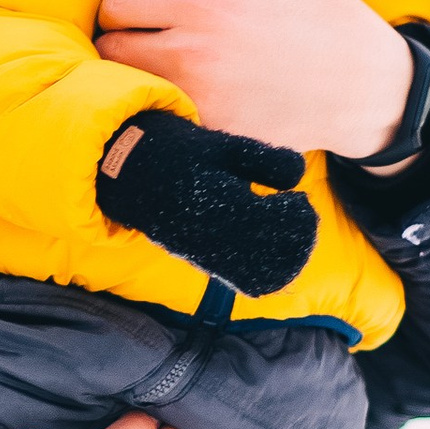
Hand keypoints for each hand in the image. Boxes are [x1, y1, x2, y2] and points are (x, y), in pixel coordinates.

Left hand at [96, 0, 414, 159]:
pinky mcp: (211, 131)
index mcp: (203, 6)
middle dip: (118, 40)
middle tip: (138, 37)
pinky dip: (159, 109)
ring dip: (132, 77)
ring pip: (128, 89)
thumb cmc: (329, 11)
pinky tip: (176, 97)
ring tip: (150, 66)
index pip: (116, 6)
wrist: (364, 87)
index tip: (136, 5)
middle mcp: (191, 55)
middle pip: (110, 51)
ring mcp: (199, 99)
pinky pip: (160, 120)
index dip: (119, 3)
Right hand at [96, 113, 316, 296]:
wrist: (130, 175)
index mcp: (224, 204)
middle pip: (275, 259)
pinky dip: (268, 270)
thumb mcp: (223, 147)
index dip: (298, 216)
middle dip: (298, 240)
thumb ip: (262, 160)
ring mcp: (210, 255)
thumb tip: (299, 173)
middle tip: (299, 212)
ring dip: (286, 259)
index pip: (276, 225)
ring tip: (287, 230)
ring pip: (263, 277)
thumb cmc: (181, 154)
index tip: (298, 198)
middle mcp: (218, 238)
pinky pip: (246, 281)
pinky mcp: (206, 262)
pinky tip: (272, 247)